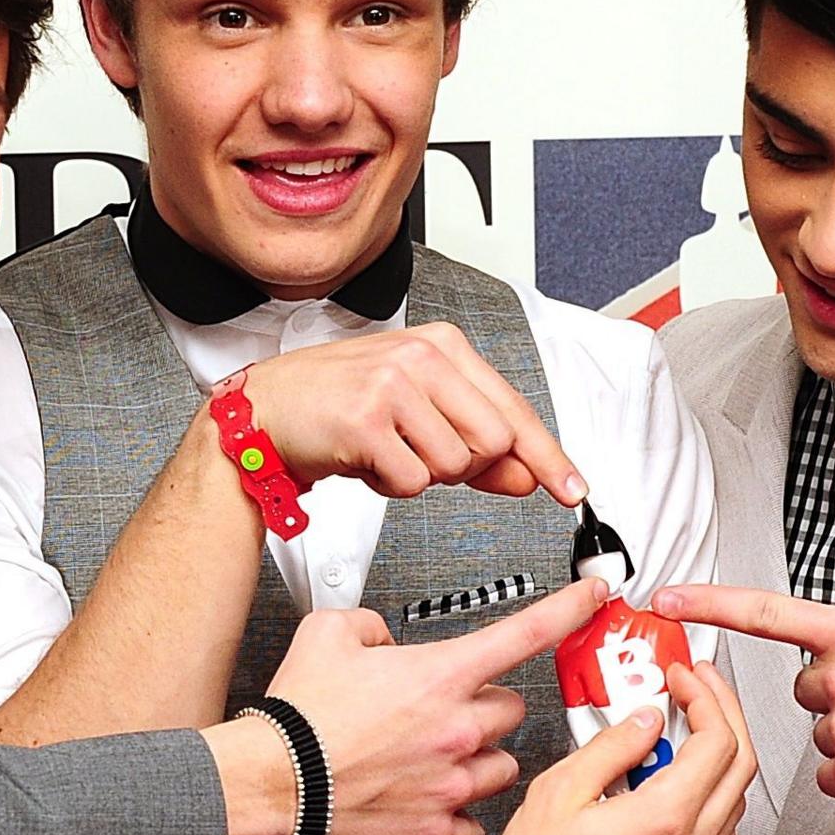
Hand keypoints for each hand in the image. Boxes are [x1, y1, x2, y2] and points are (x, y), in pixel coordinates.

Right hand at [228, 325, 586, 504]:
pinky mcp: (366, 420)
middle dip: (465, 468)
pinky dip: (390, 486)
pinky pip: (411, 483)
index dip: (546, 455)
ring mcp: (393, 384)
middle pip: (493, 443)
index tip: (571, 488)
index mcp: (442, 345)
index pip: (512, 409)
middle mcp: (421, 356)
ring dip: (421, 476)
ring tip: (386, 451)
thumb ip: (475, 446)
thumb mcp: (416, 415)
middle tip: (423, 456)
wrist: (263, 412)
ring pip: (454, 466)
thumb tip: (527, 476)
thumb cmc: (337, 407)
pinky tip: (366, 461)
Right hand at [262, 579, 609, 834]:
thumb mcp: (326, 633)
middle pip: (514, 710)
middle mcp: (457, 729)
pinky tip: (436, 807)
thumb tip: (382, 636)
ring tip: (439, 761)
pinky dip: (460, 819)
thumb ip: (369, 623)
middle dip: (488, 708)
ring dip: (480, 762)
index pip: (528, 632)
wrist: (270, 783)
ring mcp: (452, 783)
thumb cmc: (297, 719)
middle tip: (448, 712)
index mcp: (440, 676)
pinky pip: (474, 828)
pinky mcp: (435, 830)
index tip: (595, 599)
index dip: (571, 609)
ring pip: (503, 768)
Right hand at [475, 657, 755, 834]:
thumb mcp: (559, 793)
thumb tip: (643, 721)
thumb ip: (611, 747)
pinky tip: (685, 791)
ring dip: (723, 756)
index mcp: (664, 818)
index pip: (718, 738)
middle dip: (725, 713)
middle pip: (741, 763)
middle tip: (699, 689)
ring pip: (737, 800)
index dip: (706, 695)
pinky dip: (716, 800)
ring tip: (688, 732)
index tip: (683, 677)